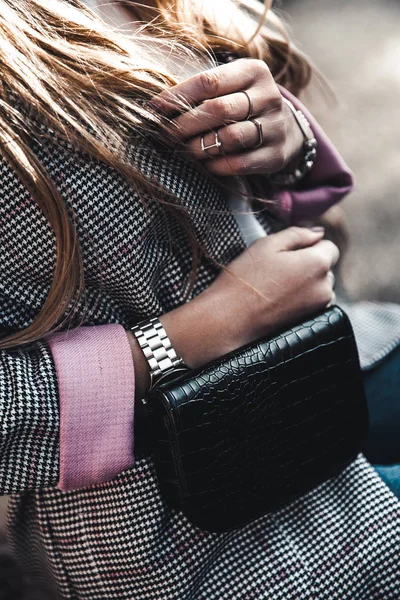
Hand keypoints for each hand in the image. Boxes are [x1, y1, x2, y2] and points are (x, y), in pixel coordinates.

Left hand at [152, 58, 303, 176]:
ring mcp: (275, 126)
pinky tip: (205, 164)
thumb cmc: (243, 105)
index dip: (178, 96)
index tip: (154, 108)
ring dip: (200, 147)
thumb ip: (202, 92)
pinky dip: (217, 165)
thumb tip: (156, 107)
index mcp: (253, 71)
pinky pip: (240, 163)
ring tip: (185, 150)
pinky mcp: (276, 154)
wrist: (286, 130)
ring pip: (230, 138)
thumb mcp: (231, 87)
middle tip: (167, 134)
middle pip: (219, 110)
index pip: (209, 81)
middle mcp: (268, 96)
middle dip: (186, 124)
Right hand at [207, 226, 338, 348]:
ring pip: (320, 286)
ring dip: (306, 283)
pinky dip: (301, 299)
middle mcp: (325, 287)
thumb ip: (298, 234)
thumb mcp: (267, 245)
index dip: (309, 246)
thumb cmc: (245, 278)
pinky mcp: (310, 321)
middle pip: (325, 268)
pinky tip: (279, 299)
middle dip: (309, 264)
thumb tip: (318, 232)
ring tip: (276, 286)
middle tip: (278, 269)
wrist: (230, 318)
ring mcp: (319, 307)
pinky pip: (313, 302)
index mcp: (317, 264)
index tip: (287, 253)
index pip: (329, 247)